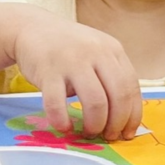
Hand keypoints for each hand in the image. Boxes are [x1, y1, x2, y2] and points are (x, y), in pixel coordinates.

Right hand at [11, 16, 143, 140]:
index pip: (131, 87)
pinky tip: (63, 126)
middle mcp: (95, 53)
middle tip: (107, 136)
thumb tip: (123, 118)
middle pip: (118, 95)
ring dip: (95, 124)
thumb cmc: (67, 47)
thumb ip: (111, 75)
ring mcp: (71, 61)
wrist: (31, 28)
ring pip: (95, 101)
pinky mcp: (47, 71)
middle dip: (116, 123)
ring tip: (88, 132)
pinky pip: (57, 103)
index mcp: (112, 49)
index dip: (132, 115)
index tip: (127, 133)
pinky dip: (62, 120)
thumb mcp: (96, 51)